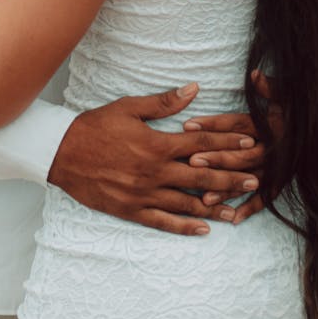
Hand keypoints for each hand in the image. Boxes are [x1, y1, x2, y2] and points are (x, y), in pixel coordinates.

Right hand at [48, 84, 263, 235]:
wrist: (61, 152)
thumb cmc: (95, 126)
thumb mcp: (129, 107)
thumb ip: (164, 102)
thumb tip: (194, 88)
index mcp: (157, 144)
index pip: (202, 143)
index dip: (228, 142)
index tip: (250, 144)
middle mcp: (155, 171)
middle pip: (202, 176)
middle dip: (231, 178)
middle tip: (256, 181)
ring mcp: (144, 194)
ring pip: (187, 204)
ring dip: (215, 207)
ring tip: (240, 211)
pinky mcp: (131, 210)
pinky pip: (163, 222)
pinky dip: (184, 228)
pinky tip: (203, 230)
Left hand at [184, 69, 282, 223]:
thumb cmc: (300, 109)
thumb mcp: (288, 93)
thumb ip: (270, 86)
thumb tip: (255, 74)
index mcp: (270, 126)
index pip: (237, 125)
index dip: (213, 124)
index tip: (188, 126)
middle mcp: (273, 149)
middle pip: (241, 155)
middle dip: (216, 159)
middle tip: (192, 162)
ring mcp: (277, 167)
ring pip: (249, 179)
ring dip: (227, 189)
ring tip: (204, 199)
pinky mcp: (281, 180)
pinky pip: (266, 197)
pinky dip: (251, 208)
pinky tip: (232, 218)